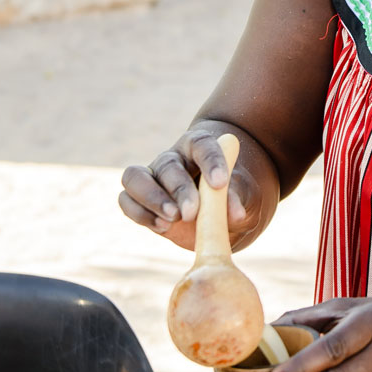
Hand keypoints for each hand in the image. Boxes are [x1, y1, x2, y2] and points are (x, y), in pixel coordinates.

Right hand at [118, 124, 263, 250]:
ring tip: (172, 220)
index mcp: (200, 148)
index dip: (209, 161)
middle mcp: (173, 159)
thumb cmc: (234, 197)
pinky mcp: (140, 200)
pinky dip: (140, 214)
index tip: (219, 183)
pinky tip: (162, 227)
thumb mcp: (244, 196)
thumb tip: (234, 214)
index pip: (202, 144)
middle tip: (191, 213)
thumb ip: (238, 199)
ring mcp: (153, 178)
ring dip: (151, 199)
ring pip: (135, 177)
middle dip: (179, 190)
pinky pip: (126, 200)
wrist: (221, 211)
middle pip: (168, 165)